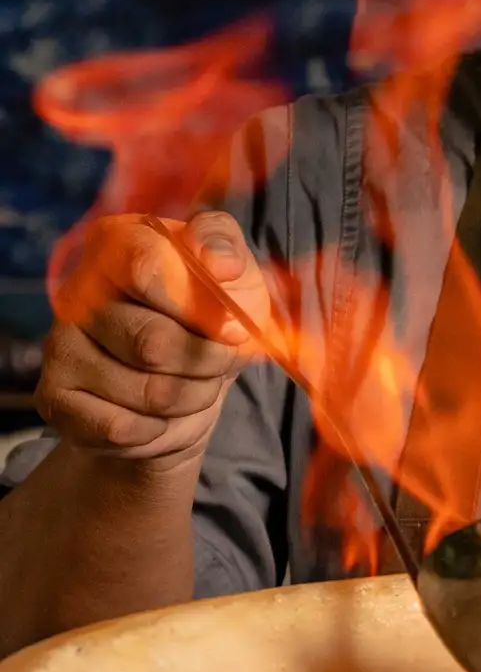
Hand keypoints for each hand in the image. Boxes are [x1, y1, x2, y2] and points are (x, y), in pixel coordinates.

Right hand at [37, 211, 272, 470]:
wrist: (179, 392)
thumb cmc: (208, 324)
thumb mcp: (234, 277)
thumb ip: (227, 251)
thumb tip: (221, 265)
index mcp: (117, 242)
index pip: (147, 267)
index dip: (200, 308)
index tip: (234, 331)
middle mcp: (78, 289)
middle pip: (152, 342)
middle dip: (206, 365)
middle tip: (219, 365)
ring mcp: (60, 343)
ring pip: (147, 391)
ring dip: (191, 398)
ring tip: (194, 386)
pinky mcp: (54, 396)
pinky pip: (122, 427)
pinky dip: (158, 429)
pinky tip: (158, 414)